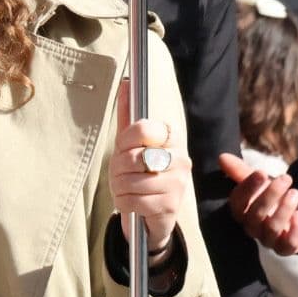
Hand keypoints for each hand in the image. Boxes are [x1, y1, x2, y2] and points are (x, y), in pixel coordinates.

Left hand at [111, 79, 191, 255]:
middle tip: (121, 175)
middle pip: (132, 157)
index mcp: (172, 138)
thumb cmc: (138, 173)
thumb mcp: (129, 144)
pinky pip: (134, 200)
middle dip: (117, 169)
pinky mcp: (171, 205)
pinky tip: (131, 203)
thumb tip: (126, 82)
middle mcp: (180, 159)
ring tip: (125, 190)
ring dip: (119, 188)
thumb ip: (127, 115)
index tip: (126, 149)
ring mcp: (179, 183)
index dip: (126, 141)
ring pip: (131, 181)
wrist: (149, 214)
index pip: (144, 128)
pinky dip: (124, 203)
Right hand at [221, 152, 297, 254]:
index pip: (237, 203)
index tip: (261, 172)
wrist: (296, 214)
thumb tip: (221, 157)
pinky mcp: (286, 248)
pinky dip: (295, 229)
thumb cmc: (271, 197)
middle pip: (256, 215)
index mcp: (241, 212)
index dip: (247, 187)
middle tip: (286, 178)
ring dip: (285, 209)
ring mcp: (268, 240)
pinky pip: (288, 244)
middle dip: (271, 194)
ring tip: (296, 192)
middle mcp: (251, 228)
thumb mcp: (258, 182)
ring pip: (272, 228)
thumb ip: (240, 171)